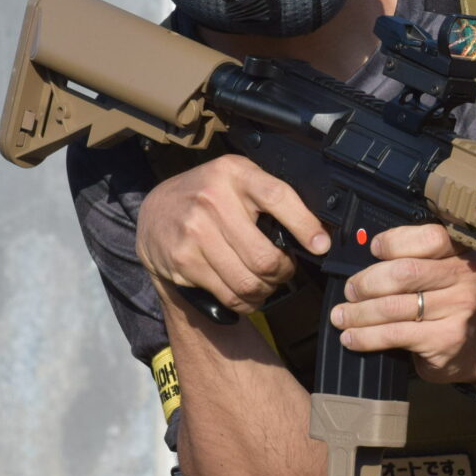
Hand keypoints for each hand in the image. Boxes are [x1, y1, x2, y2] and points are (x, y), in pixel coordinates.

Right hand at [137, 155, 330, 315]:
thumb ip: (269, 195)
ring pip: (249, 282)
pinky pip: (229, 295)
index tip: (320, 245)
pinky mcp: (184, 260)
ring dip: (265, 290)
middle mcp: (212, 199)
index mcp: (235, 173)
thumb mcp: (236, 179)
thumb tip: (315, 230)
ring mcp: (195, 231)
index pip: (277, 197)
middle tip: (284, 270)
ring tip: (265, 282)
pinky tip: (246, 293)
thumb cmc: (208, 195)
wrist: (155, 212)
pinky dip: (246, 302)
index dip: (304, 224)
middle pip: (265, 257)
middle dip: (283, 271)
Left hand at [332, 224, 475, 382]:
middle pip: (405, 272)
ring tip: (342, 316)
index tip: (374, 249)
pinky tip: (352, 338)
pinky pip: (394, 334)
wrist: (467, 348)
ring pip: (394, 306)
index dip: (396, 242)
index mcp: (463, 253)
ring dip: (359, 313)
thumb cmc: (442, 303)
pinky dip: (366, 336)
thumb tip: (361, 253)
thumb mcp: (435, 272)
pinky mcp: (446, 339)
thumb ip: (410, 258)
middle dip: (368, 282)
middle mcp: (466, 278)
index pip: (430, 238)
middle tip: (350, 291)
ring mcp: (459, 309)